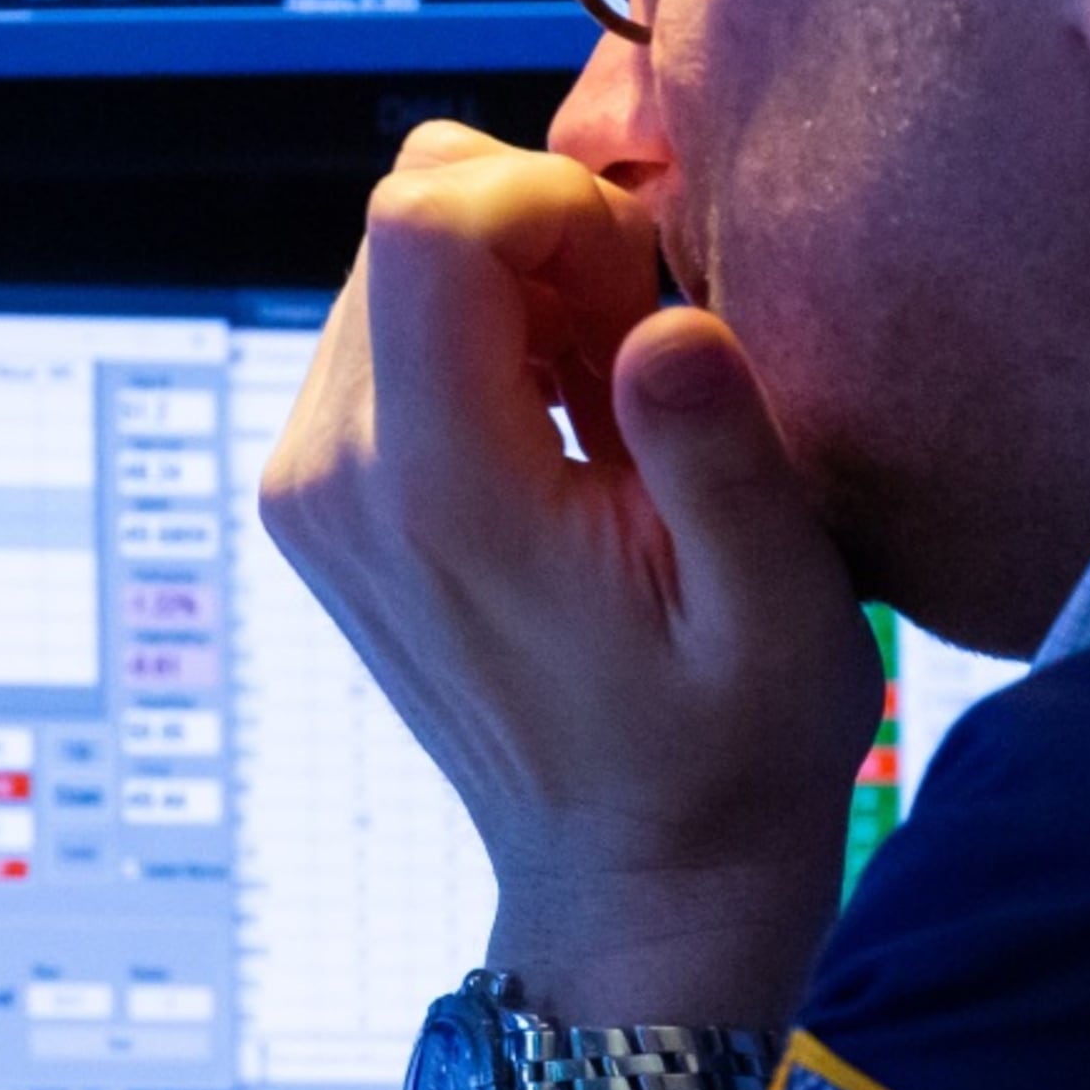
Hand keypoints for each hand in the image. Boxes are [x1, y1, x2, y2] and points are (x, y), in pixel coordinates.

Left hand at [257, 123, 881, 998]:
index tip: (647, 297)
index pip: (427, 217)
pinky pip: (384, 330)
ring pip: (395, 261)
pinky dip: (483, 338)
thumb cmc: (727, 757)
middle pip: (405, 217)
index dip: (557, 204)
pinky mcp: (320, 497)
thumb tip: (663, 325)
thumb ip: (718, 453)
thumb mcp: (779, 609)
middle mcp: (334, 478)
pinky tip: (565, 434)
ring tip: (611, 413)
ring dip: (517, 289)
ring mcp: (309, 488)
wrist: (637, 885)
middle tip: (642, 366)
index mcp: (439, 491)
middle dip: (544, 241)